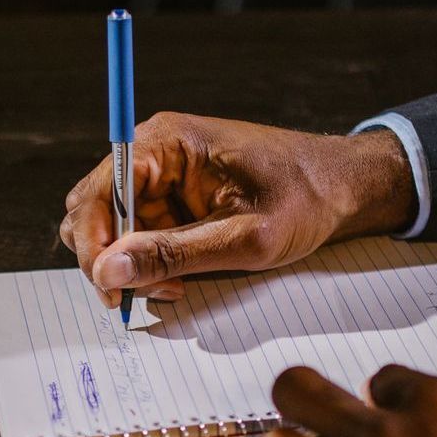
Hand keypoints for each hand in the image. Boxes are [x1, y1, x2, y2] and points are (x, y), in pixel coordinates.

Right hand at [60, 113, 413, 307]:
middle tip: (143, 294)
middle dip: (110, 258)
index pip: (97, 191)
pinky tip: (181, 279)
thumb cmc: (305, 200)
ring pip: (114, 228)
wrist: (343, 188)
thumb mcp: (243, 238)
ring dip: (131, 265)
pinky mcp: (173, 197)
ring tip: (172, 287)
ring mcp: (163, 175)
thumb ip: (173, 255)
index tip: (110, 287)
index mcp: (167, 142)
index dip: (94, 242)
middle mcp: (155, 151)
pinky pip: (140, 234)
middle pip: (93, 208)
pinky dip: (150, 263)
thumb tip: (107, 271)